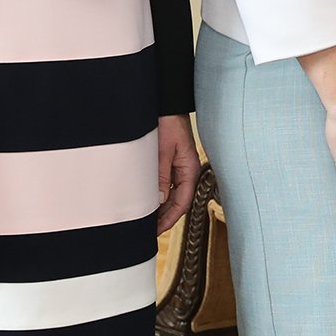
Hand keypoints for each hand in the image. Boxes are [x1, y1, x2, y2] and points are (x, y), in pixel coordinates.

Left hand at [156, 115, 199, 233]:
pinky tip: (148, 201)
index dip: (169, 219)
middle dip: (164, 218)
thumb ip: (161, 175)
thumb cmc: (169, 122)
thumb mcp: (163, 150)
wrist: (167, 104)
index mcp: (190, 170)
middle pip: (177, 202)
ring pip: (171, 195)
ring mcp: (179, 168)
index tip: (156, 230)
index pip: (182, 203)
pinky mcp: (171, 163)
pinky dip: (158, 196)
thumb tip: (160, 200)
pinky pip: (166, 185)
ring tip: (145, 220)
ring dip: (161, 208)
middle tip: (147, 230)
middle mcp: (187, 172)